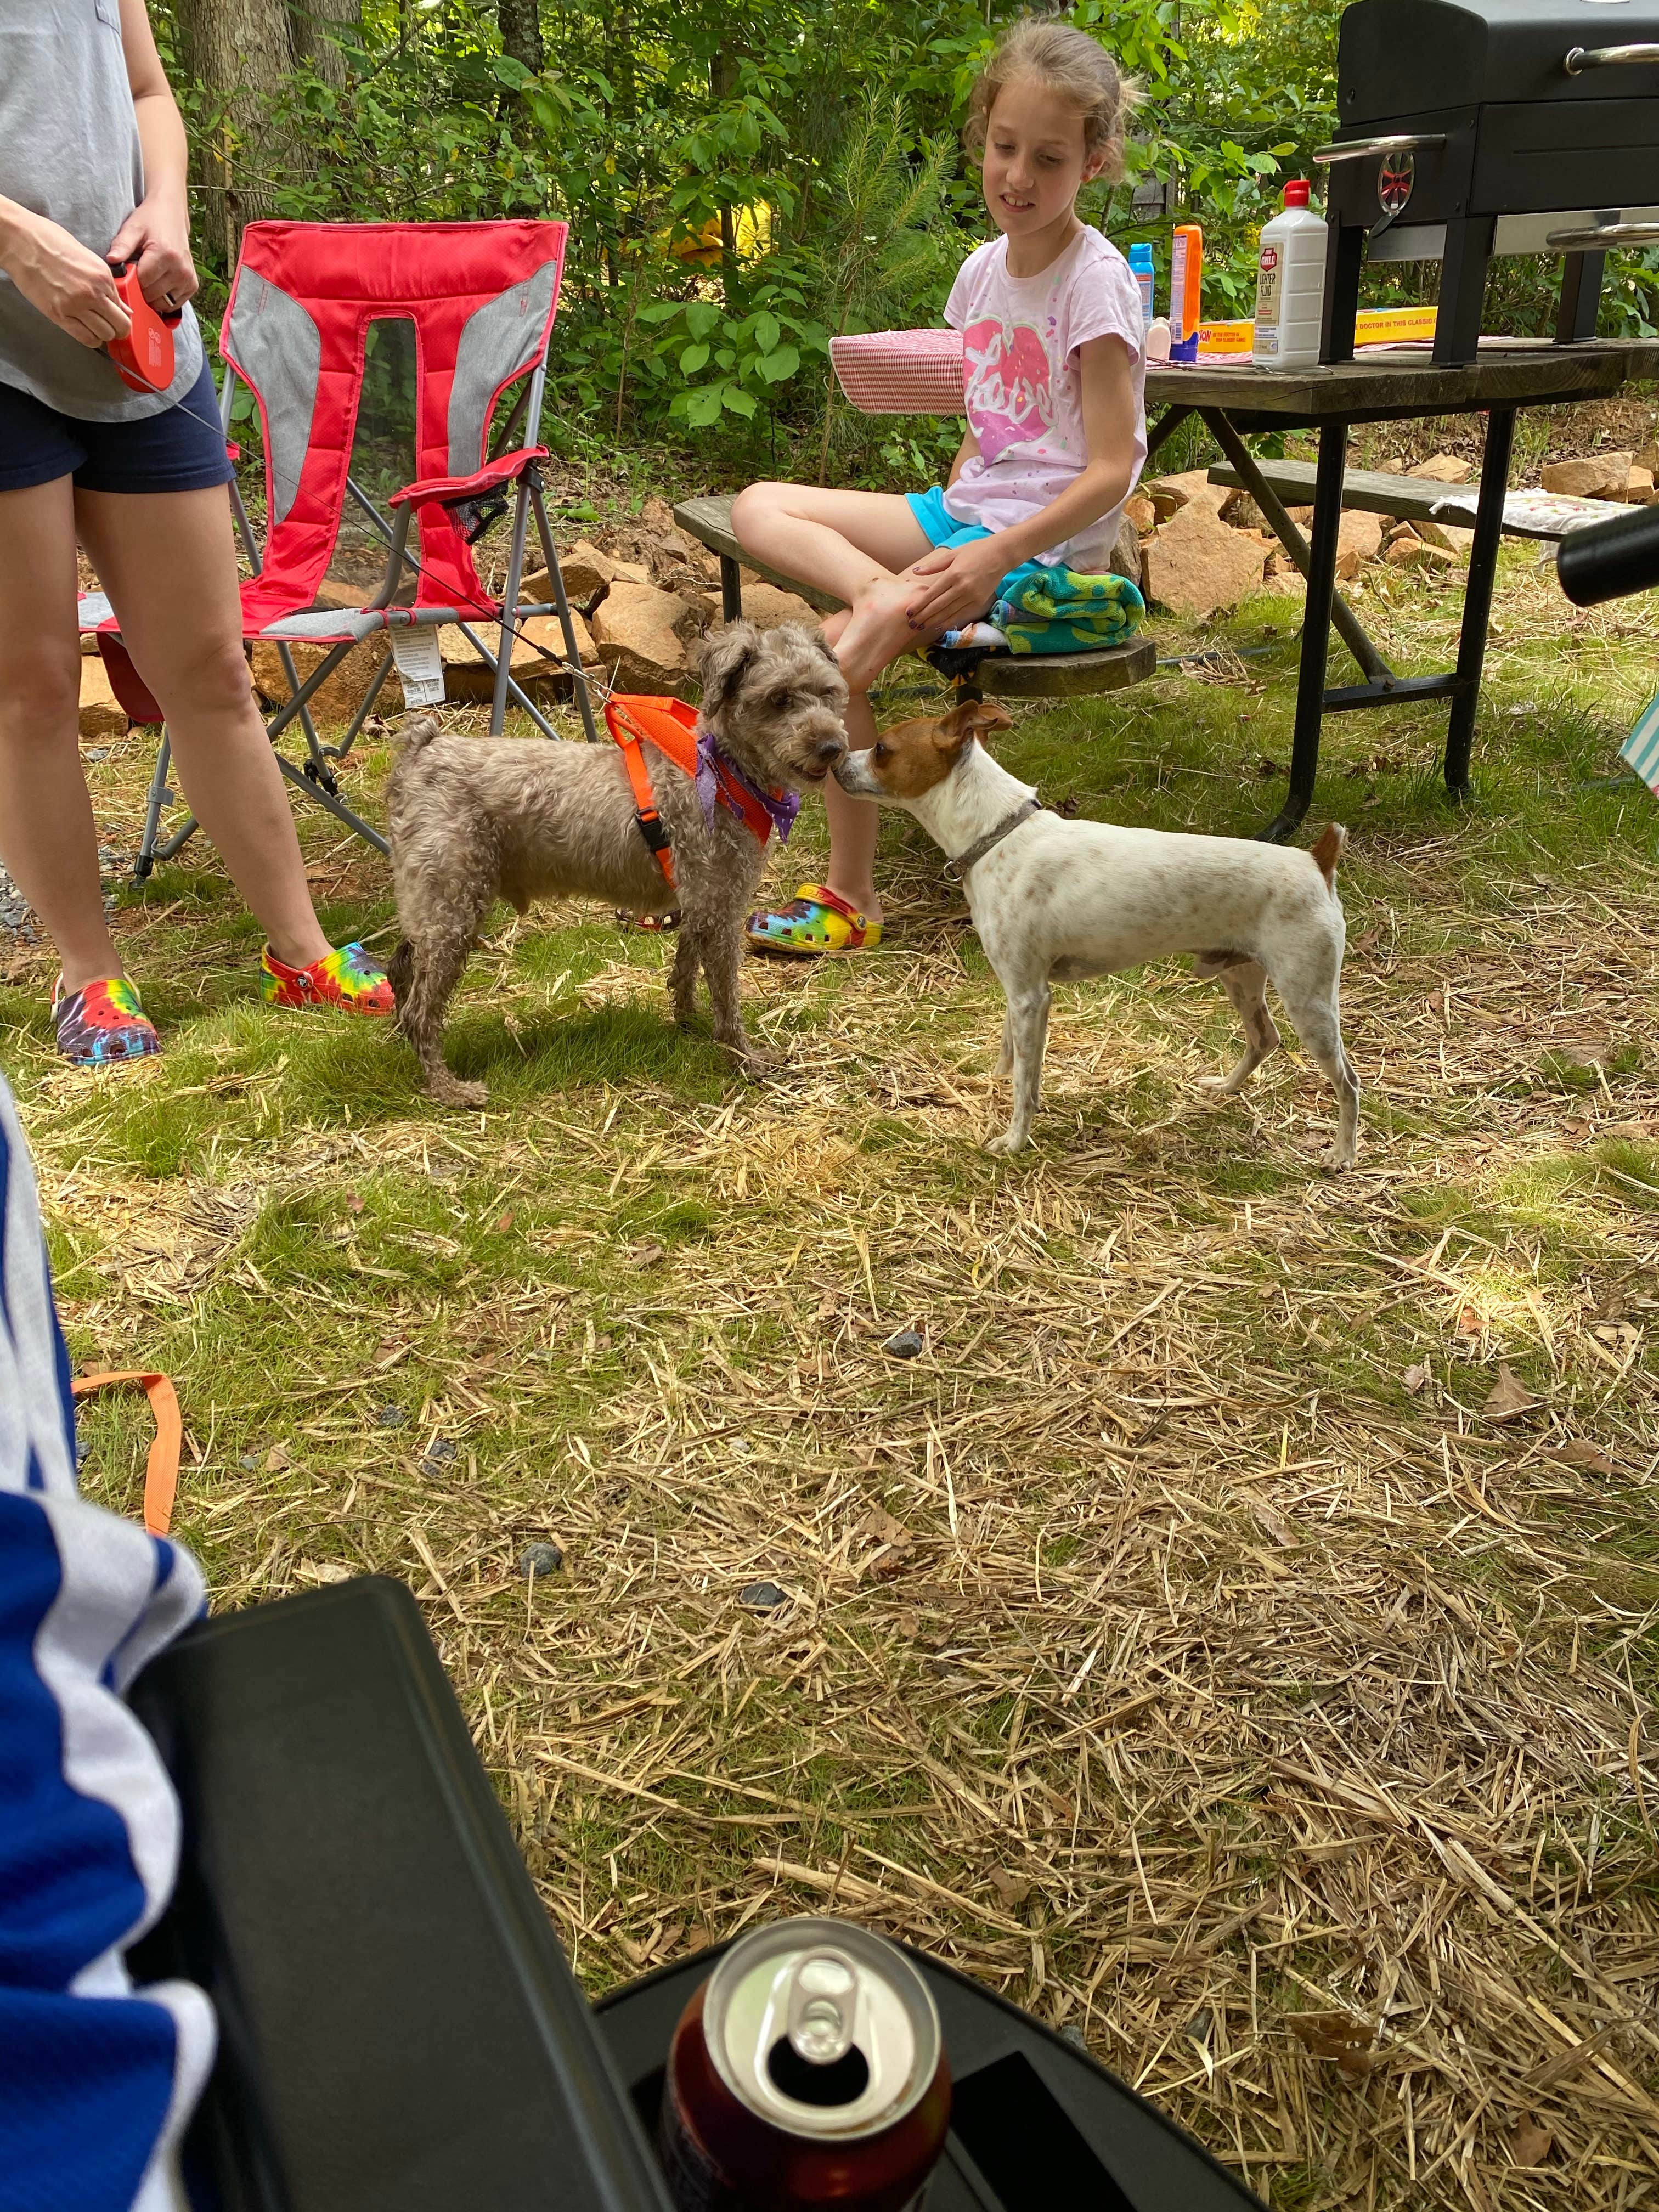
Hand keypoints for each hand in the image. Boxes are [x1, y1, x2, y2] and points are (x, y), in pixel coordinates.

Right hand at [0, 209, 129, 347]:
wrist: (21, 240)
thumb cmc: (50, 242)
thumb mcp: (86, 257)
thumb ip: (105, 283)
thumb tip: (122, 306)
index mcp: (102, 276)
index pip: (123, 307)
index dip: (120, 314)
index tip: (114, 317)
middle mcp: (92, 292)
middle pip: (120, 326)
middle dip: (118, 330)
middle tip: (110, 328)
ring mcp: (75, 305)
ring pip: (104, 335)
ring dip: (102, 335)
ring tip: (94, 327)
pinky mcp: (59, 314)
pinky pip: (85, 338)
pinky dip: (90, 339)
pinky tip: (85, 331)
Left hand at [108, 195, 196, 316]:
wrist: (172, 215)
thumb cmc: (150, 221)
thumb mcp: (132, 228)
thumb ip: (122, 245)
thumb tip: (111, 260)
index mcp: (165, 255)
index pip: (142, 283)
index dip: (130, 281)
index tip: (126, 273)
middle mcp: (180, 270)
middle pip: (152, 295)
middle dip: (140, 289)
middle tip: (136, 274)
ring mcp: (188, 279)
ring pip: (163, 303)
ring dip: (152, 296)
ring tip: (148, 279)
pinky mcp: (193, 285)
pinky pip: (174, 304)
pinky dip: (164, 298)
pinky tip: (159, 284)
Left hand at [902, 539, 1010, 632]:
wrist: (1001, 555)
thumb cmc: (976, 551)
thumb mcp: (953, 554)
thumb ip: (934, 565)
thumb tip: (916, 572)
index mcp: (953, 574)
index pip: (932, 594)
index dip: (919, 605)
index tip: (908, 612)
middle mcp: (962, 587)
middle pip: (938, 606)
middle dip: (923, 616)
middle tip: (911, 623)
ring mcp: (971, 596)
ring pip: (948, 613)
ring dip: (933, 622)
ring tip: (921, 627)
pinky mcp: (979, 602)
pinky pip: (961, 615)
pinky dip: (949, 622)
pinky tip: (939, 626)